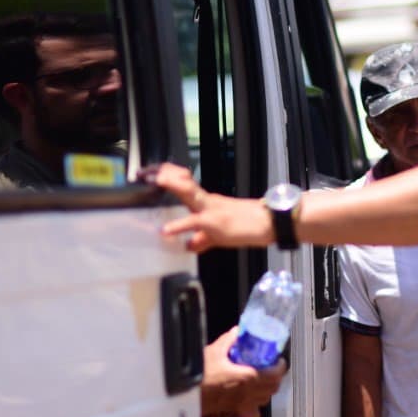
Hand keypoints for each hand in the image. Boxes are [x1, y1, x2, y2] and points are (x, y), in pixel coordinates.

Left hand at [154, 162, 274, 251]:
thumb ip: (202, 240)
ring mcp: (211, 209)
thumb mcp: (219, 234)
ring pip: (189, 193)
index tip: (155, 170)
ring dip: (173, 185)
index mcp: (208, 201)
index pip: (187, 182)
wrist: (269, 223)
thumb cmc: (247, 226)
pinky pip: (194, 222)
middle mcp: (208, 201)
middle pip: (185, 182)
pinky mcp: (214, 222)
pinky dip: (178, 226)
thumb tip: (188, 246)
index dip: (171, 174)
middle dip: (167, 175)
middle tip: (148, 171)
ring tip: (156, 181)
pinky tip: (166, 230)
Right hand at [201, 327, 286, 416]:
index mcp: (246, 379)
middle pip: (273, 389)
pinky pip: (252, 405)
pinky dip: (256, 397)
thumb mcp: (214, 352)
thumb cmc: (198, 377)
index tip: (278, 359)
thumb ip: (229, 340)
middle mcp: (246, 395)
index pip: (275, 375)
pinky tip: (247, 387)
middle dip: (276, 377)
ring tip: (261, 375)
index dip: (280, 366)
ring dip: (267, 387)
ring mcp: (240, 404)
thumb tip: (238, 332)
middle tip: (271, 365)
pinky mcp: (232, 409)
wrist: (184, 397)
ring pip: (264, 399)